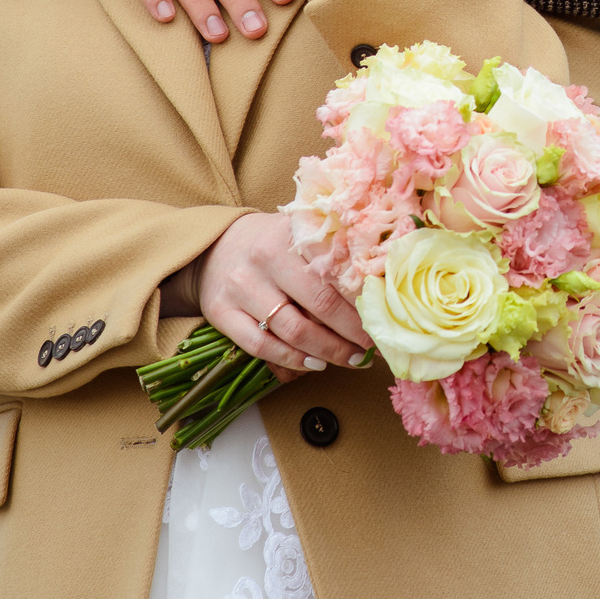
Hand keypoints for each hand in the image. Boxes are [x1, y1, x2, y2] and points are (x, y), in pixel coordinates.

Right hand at [197, 212, 371, 376]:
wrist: (216, 245)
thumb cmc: (273, 243)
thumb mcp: (302, 235)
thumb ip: (333, 255)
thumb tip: (378, 291)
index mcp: (293, 235)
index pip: (338, 275)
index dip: (364, 304)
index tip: (383, 321)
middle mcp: (265, 259)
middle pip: (320, 306)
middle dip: (352, 334)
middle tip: (371, 349)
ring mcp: (241, 287)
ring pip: (293, 331)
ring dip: (327, 352)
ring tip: (350, 359)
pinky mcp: (221, 312)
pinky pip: (261, 346)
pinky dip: (292, 360)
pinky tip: (313, 363)